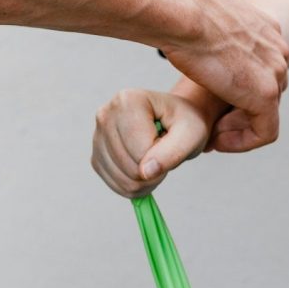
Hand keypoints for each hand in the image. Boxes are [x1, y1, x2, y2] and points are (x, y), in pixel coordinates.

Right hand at [92, 88, 216, 197]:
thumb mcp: (192, 133)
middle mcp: (106, 115)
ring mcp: (97, 137)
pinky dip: (136, 185)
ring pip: (123, 181)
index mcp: (128, 101)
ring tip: (156, 160)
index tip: (171, 142)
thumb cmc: (184, 123)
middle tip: (165, 154)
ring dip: (147, 181)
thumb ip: (173, 152)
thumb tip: (145, 173)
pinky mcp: (97, 158)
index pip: (141, 150)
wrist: (174, 122)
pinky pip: (117, 186)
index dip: (162, 158)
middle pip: (130, 167)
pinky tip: (144, 168)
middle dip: (154, 171)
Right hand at [161, 0, 288, 151]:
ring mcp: (275, 71)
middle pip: (267, 93)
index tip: (208, 104)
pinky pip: (265, 132)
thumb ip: (210, 35)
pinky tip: (214, 141)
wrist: (178, 12)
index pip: (263, 70)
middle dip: (238, 114)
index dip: (237, 93)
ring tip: (208, 134)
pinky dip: (241, 142)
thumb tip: (195, 41)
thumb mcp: (200, 19)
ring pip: (266, 114)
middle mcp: (277, 48)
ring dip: (237, 128)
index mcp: (265, 28)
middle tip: (209, 126)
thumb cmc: (176, 12)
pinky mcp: (265, 95)